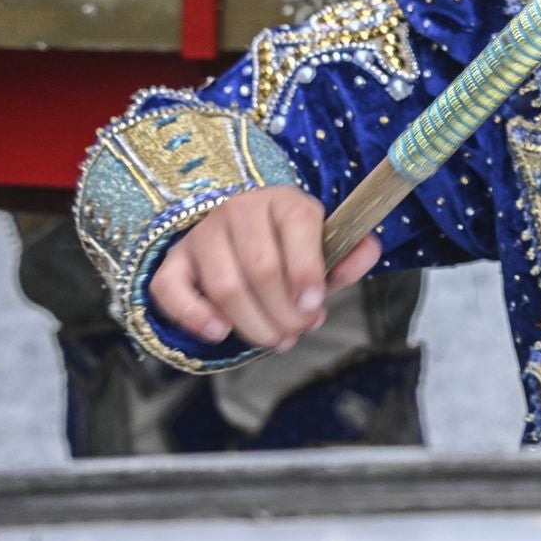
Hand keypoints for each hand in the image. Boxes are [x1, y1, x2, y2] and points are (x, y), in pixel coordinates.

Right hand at [147, 186, 380, 350]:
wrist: (245, 233)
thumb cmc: (291, 248)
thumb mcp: (324, 248)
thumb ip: (349, 254)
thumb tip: (370, 249)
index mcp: (284, 202)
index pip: (298, 228)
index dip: (308, 274)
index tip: (315, 307)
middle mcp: (240, 210)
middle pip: (261, 269)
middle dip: (284, 312)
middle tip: (297, 331)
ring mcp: (203, 234)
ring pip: (224, 286)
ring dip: (252, 324)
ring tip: (275, 339)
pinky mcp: (175, 260)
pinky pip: (171, 289)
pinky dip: (194, 315)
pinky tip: (220, 333)